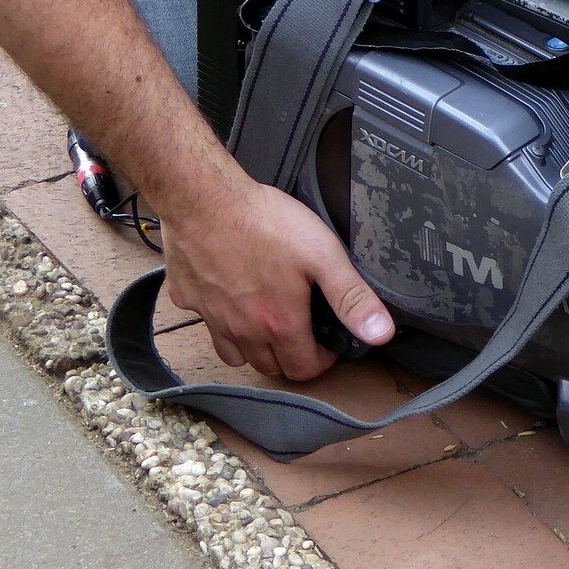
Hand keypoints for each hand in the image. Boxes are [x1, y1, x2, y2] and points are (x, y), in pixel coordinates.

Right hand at [161, 174, 393, 381]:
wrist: (204, 199)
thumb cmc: (265, 222)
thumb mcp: (323, 255)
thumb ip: (352, 297)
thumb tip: (380, 333)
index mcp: (279, 324)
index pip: (304, 370)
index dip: (322, 361)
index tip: (327, 343)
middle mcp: (243, 331)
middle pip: (271, 368)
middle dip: (292, 357)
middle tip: (303, 332)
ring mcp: (212, 318)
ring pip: (237, 356)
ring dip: (256, 349)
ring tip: (270, 324)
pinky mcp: (188, 300)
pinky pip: (208, 326)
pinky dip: (222, 325)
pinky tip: (231, 299)